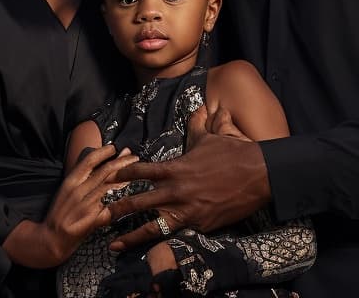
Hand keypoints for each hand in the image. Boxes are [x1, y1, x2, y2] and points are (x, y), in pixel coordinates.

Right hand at [3, 144, 137, 267]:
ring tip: (136, 172)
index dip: (103, 151)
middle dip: (121, 161)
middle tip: (134, 156)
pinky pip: (110, 208)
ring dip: (125, 177)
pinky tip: (131, 196)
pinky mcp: (92, 220)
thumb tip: (96, 163)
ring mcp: (85, 205)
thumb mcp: (65, 191)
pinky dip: (121, 200)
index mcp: (70, 181)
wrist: (51, 239)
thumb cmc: (59, 213)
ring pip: (110, 186)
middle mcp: (78, 191)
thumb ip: (80, 179)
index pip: (89, 160)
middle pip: (104, 171)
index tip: (115, 147)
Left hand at [105, 106, 269, 250]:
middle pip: (139, 202)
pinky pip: (180, 232)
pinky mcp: (201, 226)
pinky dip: (167, 239)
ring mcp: (188, 210)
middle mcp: (177, 191)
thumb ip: (199, 125)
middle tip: (98, 214)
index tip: (109, 177)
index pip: (142, 171)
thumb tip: (199, 107)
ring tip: (113, 245)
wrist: (260, 174)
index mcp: (176, 168)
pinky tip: (152, 251)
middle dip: (117, 209)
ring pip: (153, 226)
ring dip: (131, 236)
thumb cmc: (235, 153)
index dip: (123, 174)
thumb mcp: (213, 136)